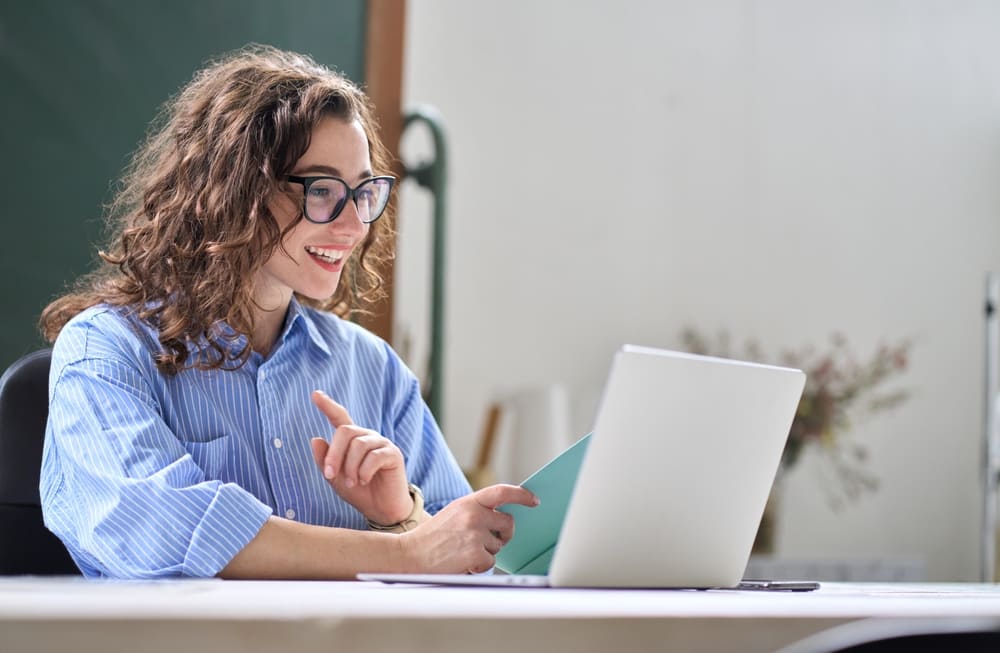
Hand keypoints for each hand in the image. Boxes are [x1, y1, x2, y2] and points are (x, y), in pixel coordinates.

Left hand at [309, 390, 412, 525]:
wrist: (382, 511)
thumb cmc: (360, 493)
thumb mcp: (335, 479)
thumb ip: (325, 461)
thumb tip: (315, 439)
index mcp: (352, 440)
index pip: (340, 417)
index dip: (327, 405)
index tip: (315, 394)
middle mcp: (367, 437)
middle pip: (346, 431)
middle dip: (334, 453)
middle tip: (329, 474)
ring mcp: (382, 444)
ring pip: (358, 445)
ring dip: (349, 467)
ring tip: (351, 483)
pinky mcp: (393, 454)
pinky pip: (374, 456)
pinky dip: (364, 471)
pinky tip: (363, 481)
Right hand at [398, 484, 538, 573]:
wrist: (409, 554)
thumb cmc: (432, 537)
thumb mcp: (454, 513)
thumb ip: (476, 511)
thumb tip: (503, 517)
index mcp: (469, 502)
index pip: (502, 491)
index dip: (521, 495)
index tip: (533, 500)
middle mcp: (474, 514)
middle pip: (508, 523)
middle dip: (503, 534)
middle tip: (487, 540)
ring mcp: (475, 534)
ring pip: (499, 545)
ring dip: (486, 551)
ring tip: (463, 551)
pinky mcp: (475, 553)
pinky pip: (490, 562)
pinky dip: (479, 566)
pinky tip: (463, 562)